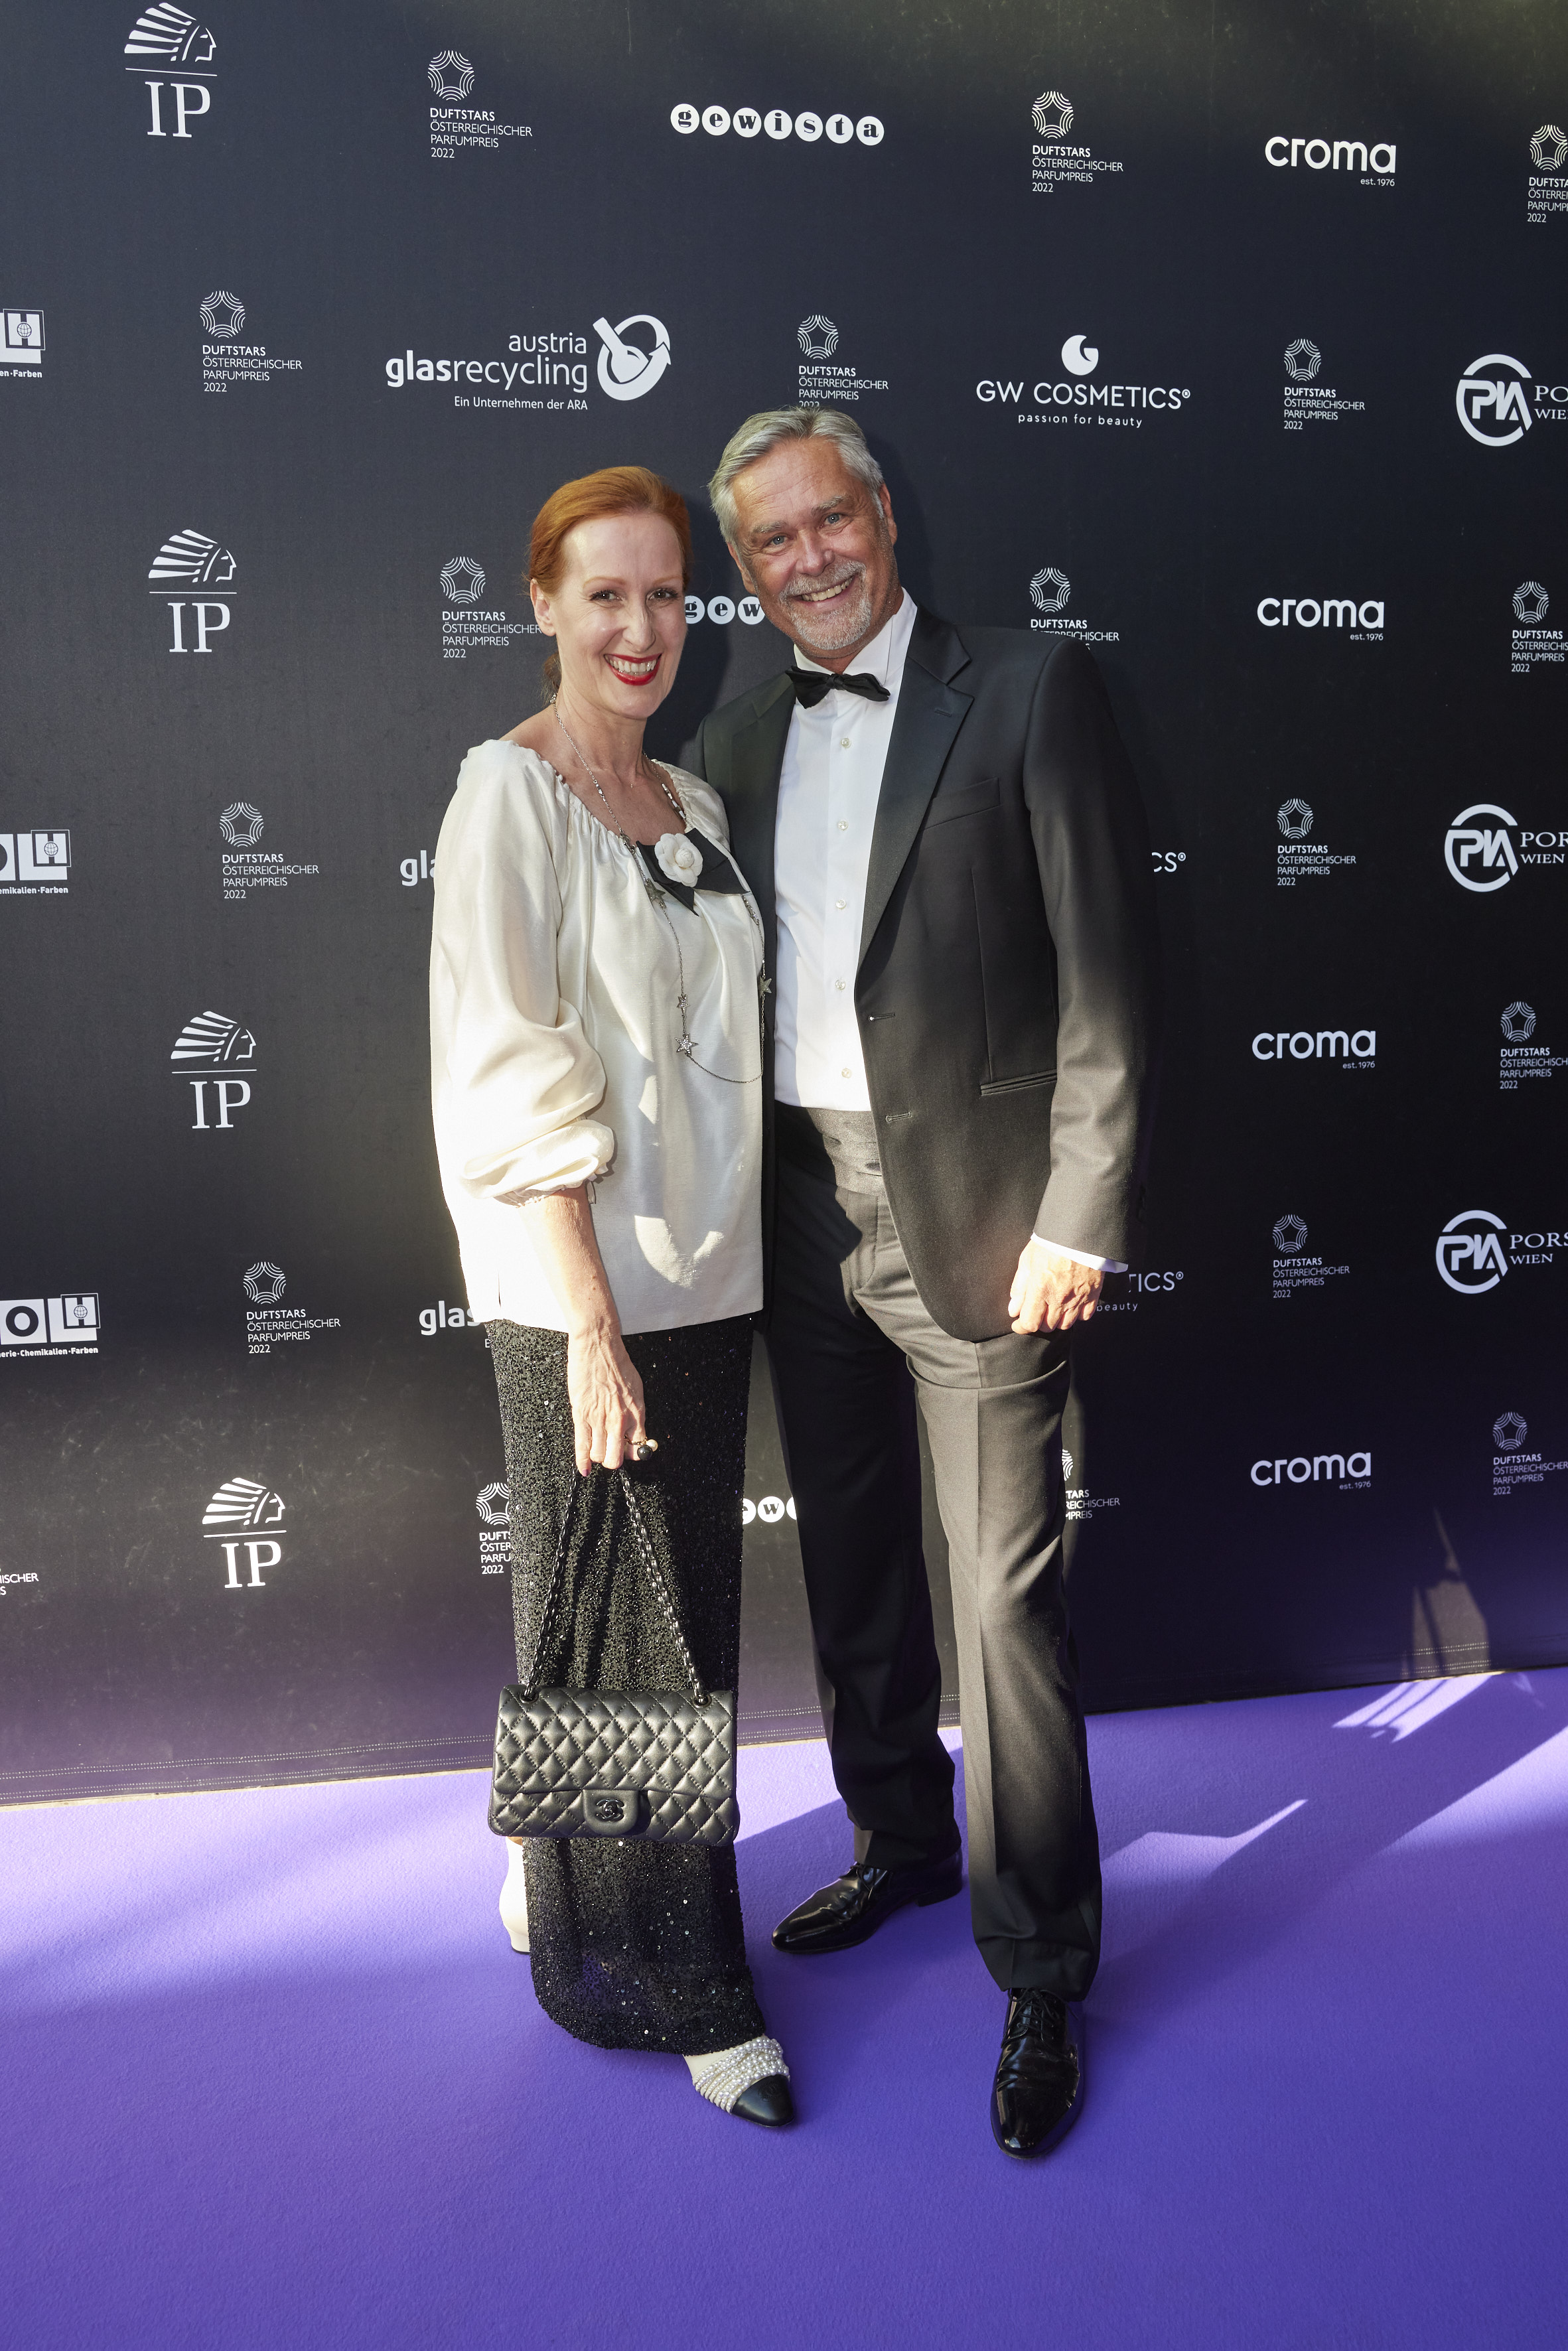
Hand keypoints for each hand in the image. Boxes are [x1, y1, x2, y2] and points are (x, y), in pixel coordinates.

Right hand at [565, 1324, 646, 1472]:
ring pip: (599, 1455)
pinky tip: (584, 1469)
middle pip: (617, 1458)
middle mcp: (620, 1419)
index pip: (638, 1446)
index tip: (628, 1451)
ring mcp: (599, 1419)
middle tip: (610, 1453)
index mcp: (636, 1412)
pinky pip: (582, 1446)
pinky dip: (582, 1461)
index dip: (632, 1453)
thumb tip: (636, 1432)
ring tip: (597, 1449)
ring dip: (598, 1457)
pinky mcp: (581, 1415)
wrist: (598, 1346)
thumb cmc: (617, 1363)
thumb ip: (636, 1413)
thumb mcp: (636, 1389)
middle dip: (613, 1459)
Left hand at [1008, 1240, 1102, 1333]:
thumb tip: (1014, 1308)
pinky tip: (1071, 1305)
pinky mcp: (1093, 1294)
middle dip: (1038, 1322)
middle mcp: (1060, 1298)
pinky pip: (1085, 1316)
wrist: (1080, 1230)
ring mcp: (1078, 1298)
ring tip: (1052, 1309)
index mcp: (1040, 1289)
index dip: (1021, 1326)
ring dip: (1056, 1320)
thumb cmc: (1052, 1242)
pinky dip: (1077, 1315)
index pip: (1030, 1323)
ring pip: (1066, 1324)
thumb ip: (1019, 1287)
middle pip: (1047, 1326)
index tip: (1018, 1323)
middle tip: (1035, 1312)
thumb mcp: (1027, 1260)